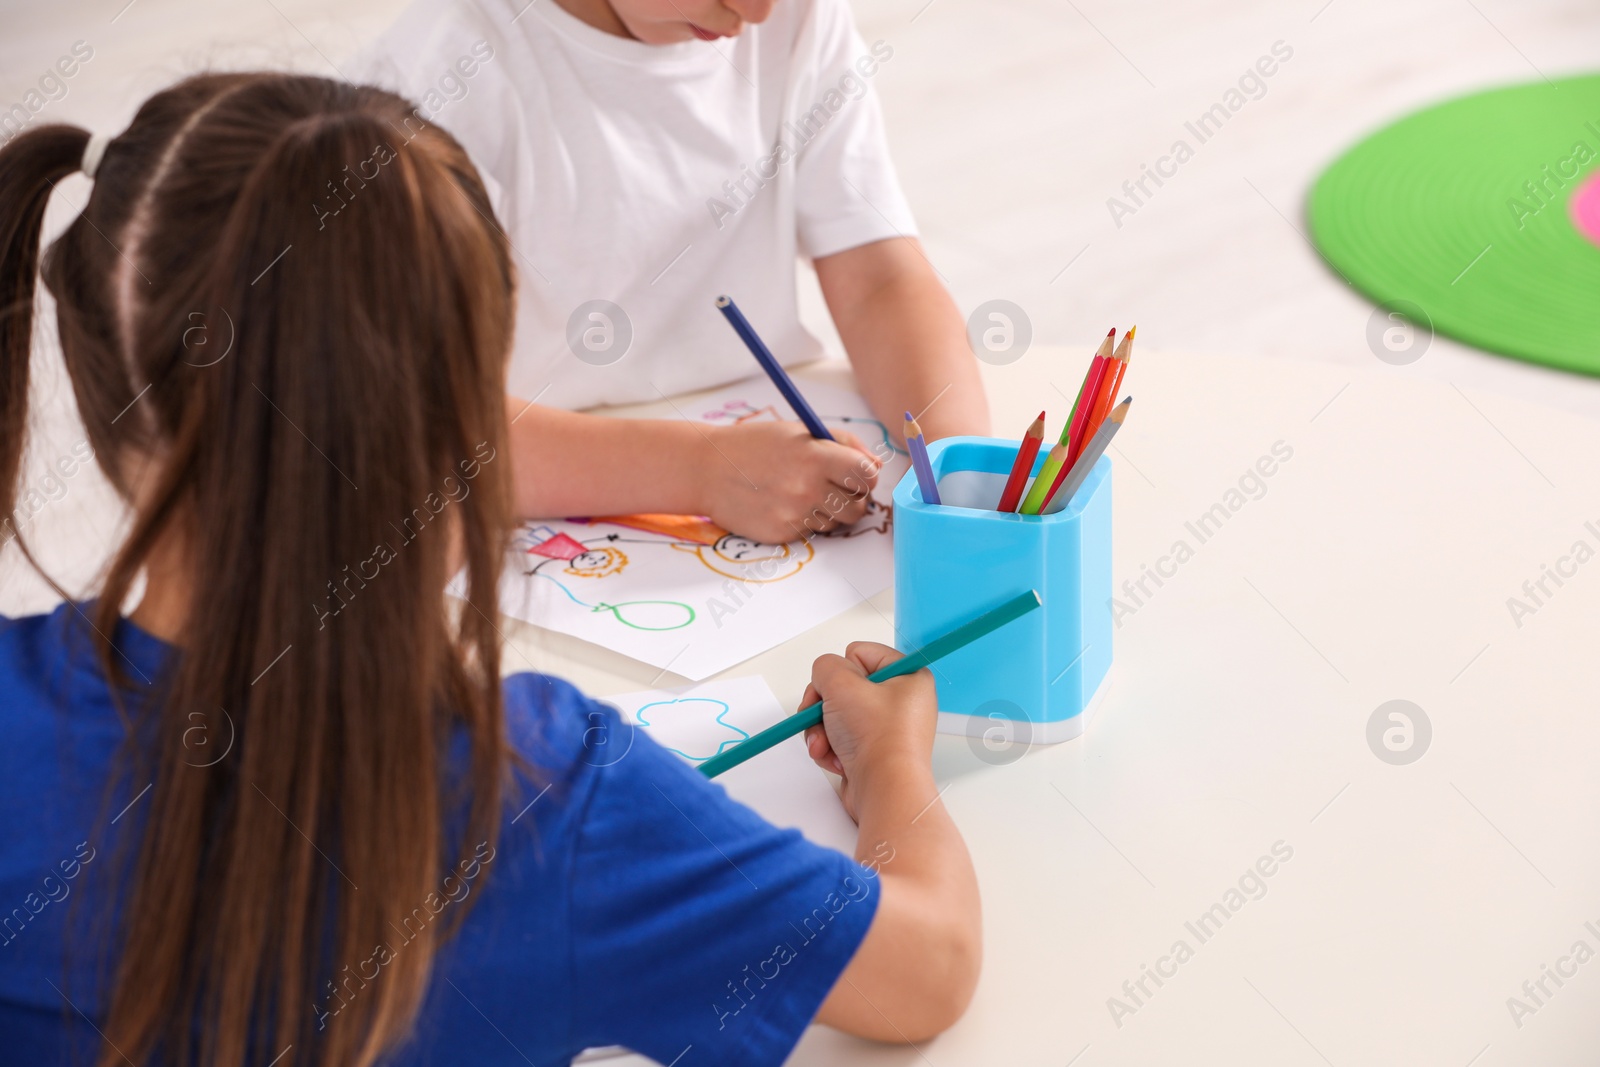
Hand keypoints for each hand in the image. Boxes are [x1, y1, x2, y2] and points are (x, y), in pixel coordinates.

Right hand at [698, 421, 880, 543]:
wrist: (708, 469)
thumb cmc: (756, 445)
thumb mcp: (799, 431)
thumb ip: (842, 443)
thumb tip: (875, 466)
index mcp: (815, 456)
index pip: (867, 474)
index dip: (866, 475)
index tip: (856, 473)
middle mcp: (807, 487)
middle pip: (858, 506)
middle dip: (853, 498)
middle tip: (835, 487)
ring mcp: (794, 514)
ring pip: (837, 523)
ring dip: (830, 512)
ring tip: (806, 494)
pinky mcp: (782, 534)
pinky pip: (812, 533)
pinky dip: (806, 522)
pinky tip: (785, 504)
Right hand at [802, 642, 936, 821]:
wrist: (884, 791)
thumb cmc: (878, 739)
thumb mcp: (842, 684)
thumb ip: (826, 666)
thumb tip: (823, 676)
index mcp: (909, 676)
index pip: (860, 653)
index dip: (842, 670)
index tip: (841, 688)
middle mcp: (901, 701)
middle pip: (843, 686)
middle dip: (825, 705)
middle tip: (823, 716)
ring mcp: (886, 728)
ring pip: (836, 714)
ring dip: (823, 729)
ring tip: (827, 745)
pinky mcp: (872, 751)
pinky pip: (839, 738)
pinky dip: (830, 748)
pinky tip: (834, 759)